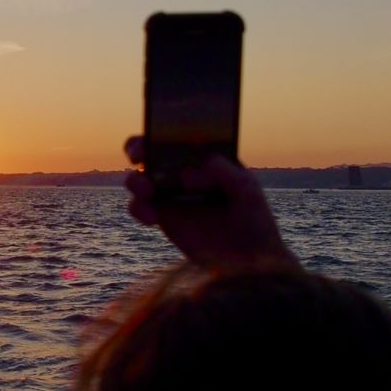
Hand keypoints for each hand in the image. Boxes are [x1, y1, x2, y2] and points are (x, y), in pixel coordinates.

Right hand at [124, 136, 298, 269]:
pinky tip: (152, 216)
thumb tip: (191, 170)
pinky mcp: (162, 217)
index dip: (163, 128)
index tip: (157, 133)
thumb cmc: (254, 221)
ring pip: (140, 179)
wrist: (248, 261)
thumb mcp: (247, 191)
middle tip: (138, 155)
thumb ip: (224, 173)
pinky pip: (140, 207)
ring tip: (147, 189)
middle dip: (138, 148)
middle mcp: (184, 170)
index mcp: (205, 156)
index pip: (180, 134)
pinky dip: (138, 208)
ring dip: (136, 180)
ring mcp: (171, 194)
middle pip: (151, 152)